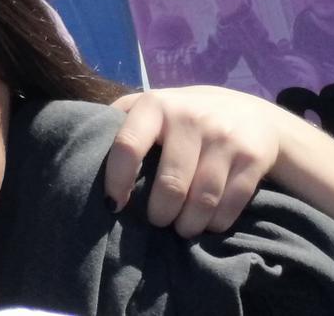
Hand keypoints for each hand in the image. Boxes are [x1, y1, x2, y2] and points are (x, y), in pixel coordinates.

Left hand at [105, 86, 280, 235]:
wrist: (251, 112)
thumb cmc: (184, 116)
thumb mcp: (152, 107)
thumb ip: (121, 121)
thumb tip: (81, 150)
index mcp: (155, 104)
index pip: (128, 145)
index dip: (117, 180)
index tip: (113, 205)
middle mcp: (189, 117)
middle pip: (170, 183)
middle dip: (160, 212)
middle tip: (156, 221)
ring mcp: (223, 137)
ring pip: (203, 198)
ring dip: (188, 223)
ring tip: (181, 228)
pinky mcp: (252, 157)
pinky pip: (231, 203)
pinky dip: (216, 222)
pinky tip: (207, 224)